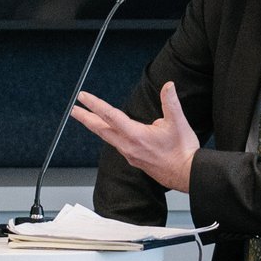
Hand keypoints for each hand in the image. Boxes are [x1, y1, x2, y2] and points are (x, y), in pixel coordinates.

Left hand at [70, 83, 200, 192]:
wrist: (186, 174)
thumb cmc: (182, 152)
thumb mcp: (178, 123)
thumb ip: (171, 102)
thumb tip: (168, 86)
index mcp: (136, 135)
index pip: (110, 115)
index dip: (95, 104)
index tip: (83, 97)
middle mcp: (129, 146)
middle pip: (101, 129)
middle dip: (86, 118)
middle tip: (74, 110)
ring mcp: (130, 154)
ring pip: (107, 137)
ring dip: (96, 126)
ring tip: (87, 118)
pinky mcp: (134, 159)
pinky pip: (116, 144)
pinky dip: (108, 135)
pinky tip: (110, 132)